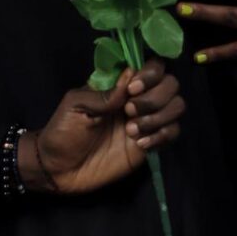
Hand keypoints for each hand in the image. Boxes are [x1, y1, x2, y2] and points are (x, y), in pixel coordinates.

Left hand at [23, 59, 183, 193]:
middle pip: (171, 84)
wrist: (59, 170)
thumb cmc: (63, 131)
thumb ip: (104, 93)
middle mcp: (138, 98)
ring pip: (177, 106)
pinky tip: (140, 144)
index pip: (152, 65)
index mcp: (121, 83)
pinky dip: (161, 136)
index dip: (150, 73)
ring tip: (132, 131)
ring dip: (158, 117)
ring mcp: (146, 120)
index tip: (132, 89)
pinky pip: (173, 132)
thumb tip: (130, 74)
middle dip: (154, 97)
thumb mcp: (76, 105)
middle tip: (129, 112)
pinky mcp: (149, 144)